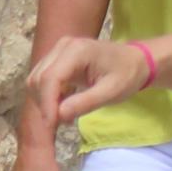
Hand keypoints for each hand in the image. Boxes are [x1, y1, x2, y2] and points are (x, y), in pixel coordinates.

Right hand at [27, 34, 150, 131]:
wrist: (136, 61)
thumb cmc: (127, 75)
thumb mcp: (112, 92)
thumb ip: (86, 103)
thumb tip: (58, 115)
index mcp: (78, 50)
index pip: (50, 78)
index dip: (47, 103)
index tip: (52, 124)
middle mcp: (63, 46)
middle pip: (38, 80)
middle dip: (46, 104)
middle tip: (63, 123)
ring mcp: (58, 50)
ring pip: (36, 81)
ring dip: (45, 101)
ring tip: (66, 115)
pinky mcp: (56, 58)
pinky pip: (42, 80)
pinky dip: (48, 96)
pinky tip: (64, 106)